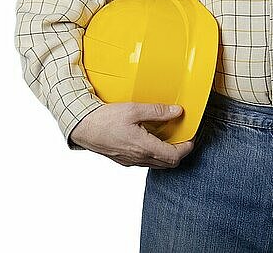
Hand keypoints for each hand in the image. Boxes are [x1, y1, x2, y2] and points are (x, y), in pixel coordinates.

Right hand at [69, 102, 194, 168]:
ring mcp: (129, 161)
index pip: (175, 156)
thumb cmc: (103, 119)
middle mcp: (138, 158)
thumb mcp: (132, 109)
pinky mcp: (121, 160)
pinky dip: (151, 154)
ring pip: (155, 164)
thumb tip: (176, 111)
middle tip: (181, 138)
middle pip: (168, 163)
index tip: (190, 137)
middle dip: (178, 152)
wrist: (81, 127)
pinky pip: (143, 162)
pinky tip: (146, 141)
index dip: (187, 147)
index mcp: (144, 147)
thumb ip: (156, 111)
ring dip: (165, 154)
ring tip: (165, 138)